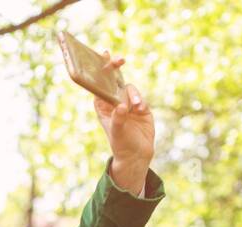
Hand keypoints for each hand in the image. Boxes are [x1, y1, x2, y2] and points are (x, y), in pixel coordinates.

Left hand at [92, 52, 153, 185]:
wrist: (137, 154)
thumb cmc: (121, 144)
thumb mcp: (117, 133)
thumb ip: (118, 119)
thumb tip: (121, 106)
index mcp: (103, 106)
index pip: (99, 85)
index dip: (100, 70)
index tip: (104, 56)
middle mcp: (115, 102)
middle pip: (114, 80)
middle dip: (116, 68)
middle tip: (120, 60)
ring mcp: (128, 103)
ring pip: (130, 89)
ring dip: (134, 95)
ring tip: (137, 107)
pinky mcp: (141, 107)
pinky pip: (140, 98)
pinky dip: (141, 102)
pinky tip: (141, 111)